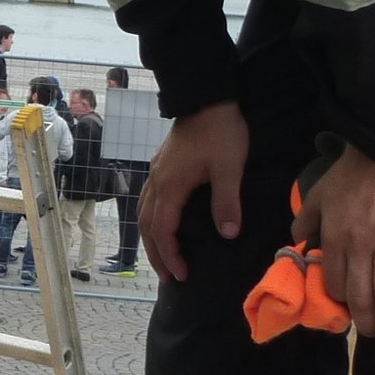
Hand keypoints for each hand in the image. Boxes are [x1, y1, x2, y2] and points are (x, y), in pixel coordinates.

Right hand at [140, 102, 248, 282]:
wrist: (206, 98)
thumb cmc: (220, 132)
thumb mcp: (229, 167)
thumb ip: (227, 201)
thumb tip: (227, 235)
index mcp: (171, 186)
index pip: (163, 229)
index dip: (170, 254)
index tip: (181, 274)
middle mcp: (157, 182)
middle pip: (147, 225)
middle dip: (157, 253)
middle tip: (168, 276)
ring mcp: (157, 173)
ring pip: (144, 213)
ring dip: (152, 238)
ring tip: (163, 256)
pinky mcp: (162, 167)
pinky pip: (149, 201)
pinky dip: (152, 220)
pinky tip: (163, 223)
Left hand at [294, 142, 374, 346]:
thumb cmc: (354, 169)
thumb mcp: (320, 193)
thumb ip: (306, 220)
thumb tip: (296, 242)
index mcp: (335, 235)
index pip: (333, 279)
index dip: (339, 300)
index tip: (347, 314)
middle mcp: (360, 242)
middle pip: (360, 291)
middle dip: (365, 320)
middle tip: (373, 337)